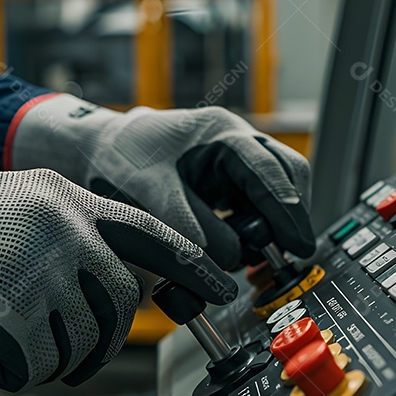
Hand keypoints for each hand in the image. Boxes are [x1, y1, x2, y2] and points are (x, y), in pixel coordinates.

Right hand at [0, 156, 234, 390]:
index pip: (150, 234)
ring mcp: (40, 271)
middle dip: (106, 340)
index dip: (190, 266)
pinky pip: (40, 364)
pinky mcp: (11, 314)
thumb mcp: (13, 199)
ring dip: (57, 360)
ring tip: (19, 351)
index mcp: (66, 198)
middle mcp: (64, 231)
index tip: (220, 288)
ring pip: (83, 340)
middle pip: (122, 303)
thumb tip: (111, 276)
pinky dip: (19, 373)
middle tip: (76, 355)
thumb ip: (65, 227)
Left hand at [9, 94, 315, 269]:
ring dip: (265, 229)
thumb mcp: (151, 194)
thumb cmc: (120, 161)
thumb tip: (228, 261)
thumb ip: (191, 227)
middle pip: (285, 180)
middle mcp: (236, 144)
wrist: (96, 153)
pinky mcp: (224, 186)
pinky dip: (246, 232)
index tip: (298, 247)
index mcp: (222, 134)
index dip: (289, 212)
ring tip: (247, 255)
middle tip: (282, 257)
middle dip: (285, 220)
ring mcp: (232, 165)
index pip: (273, 172)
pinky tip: (230, 250)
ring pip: (271, 197)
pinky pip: (250, 210)